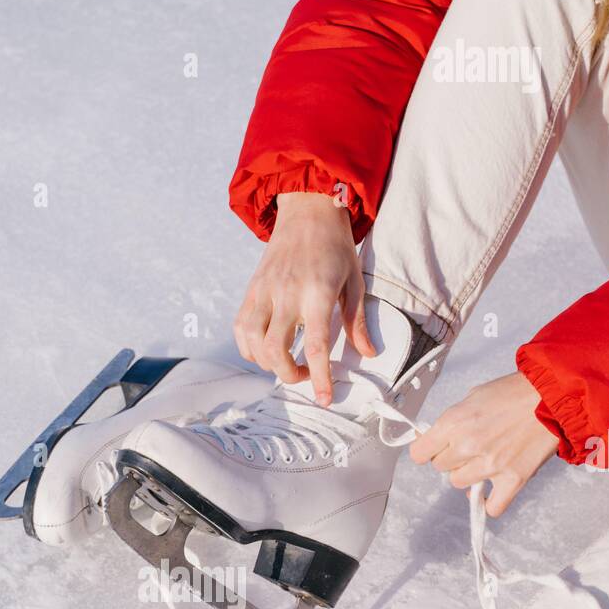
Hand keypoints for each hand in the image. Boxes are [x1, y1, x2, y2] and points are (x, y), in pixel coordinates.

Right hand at [234, 193, 374, 404]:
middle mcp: (287, 294)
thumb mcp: (355, 281)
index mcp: (318, 293)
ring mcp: (264, 292)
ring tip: (285, 362)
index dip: (320, 378)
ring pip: (253, 344)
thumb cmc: (335, 247)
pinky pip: (240, 329)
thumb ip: (357, 320)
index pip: (316, 346)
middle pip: (276, 351)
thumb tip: (368, 353)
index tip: (325, 398)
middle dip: (288, 375)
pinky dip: (249, 348)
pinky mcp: (251, 290)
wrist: (307, 210)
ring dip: (268, 364)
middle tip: (303, 375)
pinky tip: (264, 350)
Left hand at [409, 371, 557, 515]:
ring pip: (459, 483)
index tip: (435, 448)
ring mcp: (490, 465)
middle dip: (452, 457)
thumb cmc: (515, 392)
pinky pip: (493, 506)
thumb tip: (435, 440)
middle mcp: (468, 445)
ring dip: (469, 474)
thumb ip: (452, 422)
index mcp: (454, 422)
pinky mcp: (513, 479)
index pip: (420, 453)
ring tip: (486, 459)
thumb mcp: (473, 397)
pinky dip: (492, 502)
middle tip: (471, 446)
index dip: (427, 449)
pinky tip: (495, 488)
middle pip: (441, 467)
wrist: (553, 395)